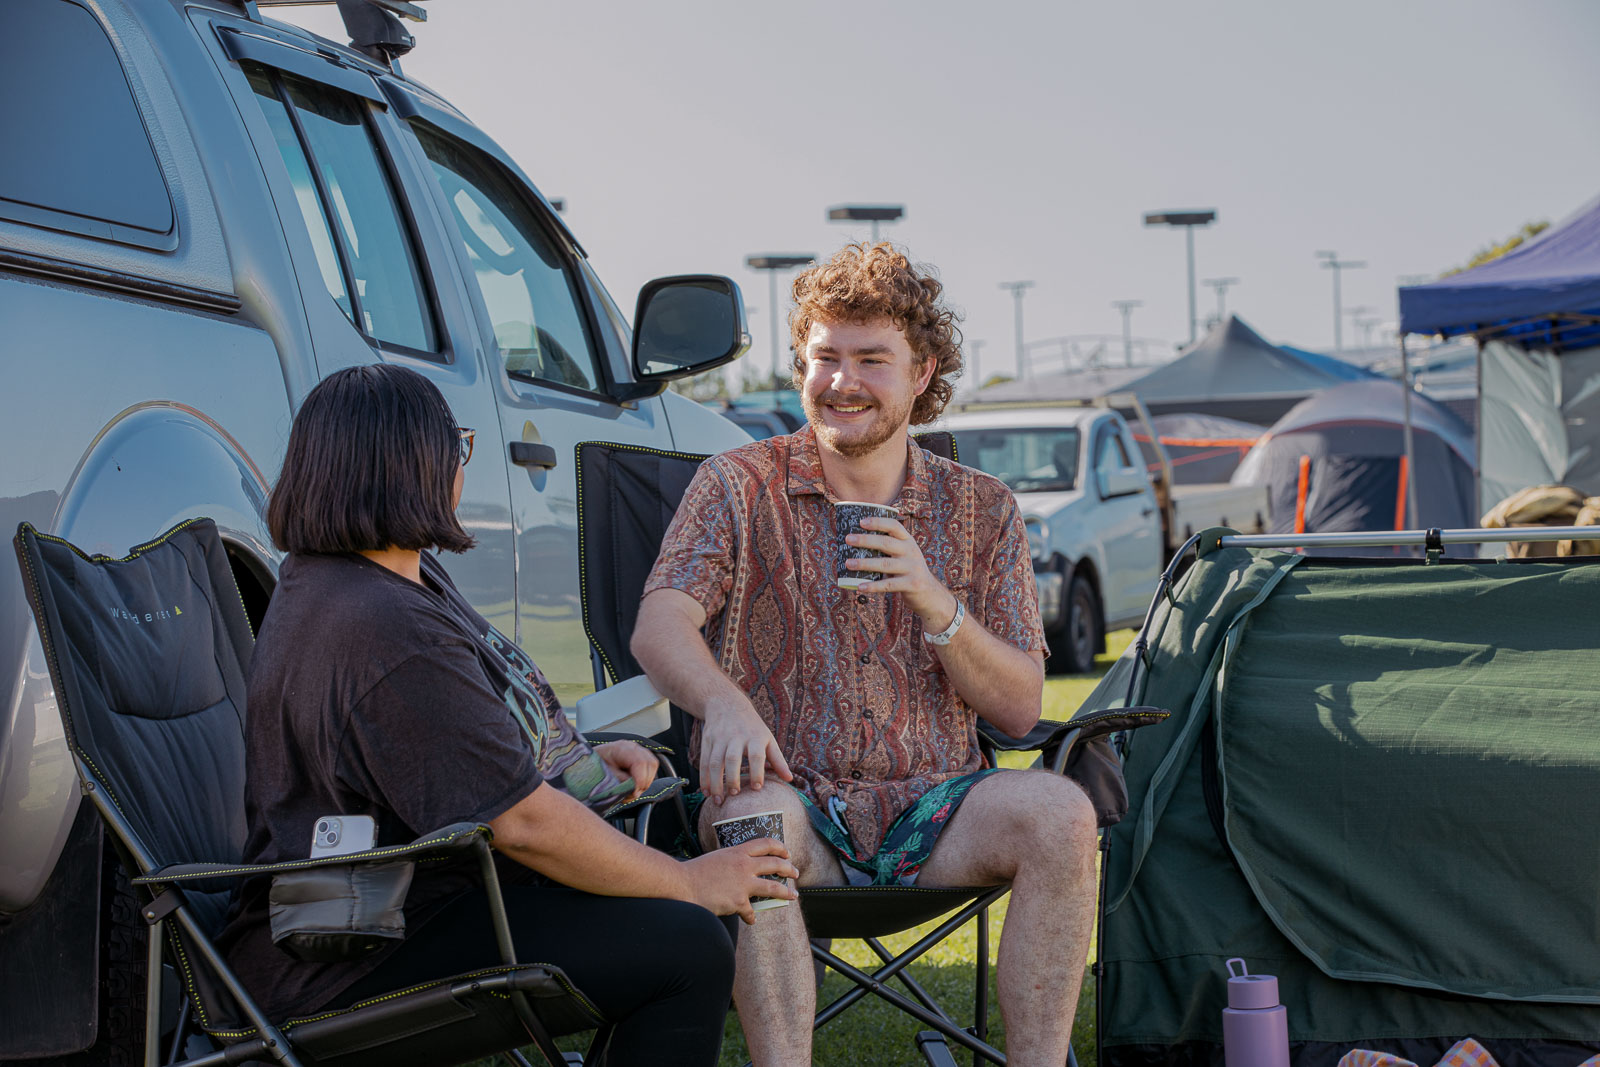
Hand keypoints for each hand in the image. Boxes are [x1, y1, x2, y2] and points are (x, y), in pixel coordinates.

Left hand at [596, 740, 657, 800]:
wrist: (589, 762)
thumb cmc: (594, 767)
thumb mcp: (604, 776)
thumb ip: (621, 781)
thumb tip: (634, 789)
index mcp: (621, 748)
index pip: (640, 762)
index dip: (640, 780)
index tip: (634, 792)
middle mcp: (632, 747)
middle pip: (650, 764)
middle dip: (644, 782)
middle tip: (632, 793)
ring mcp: (638, 750)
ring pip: (653, 766)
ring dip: (645, 782)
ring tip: (631, 790)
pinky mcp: (641, 756)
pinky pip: (651, 768)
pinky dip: (645, 779)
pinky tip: (633, 785)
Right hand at [683, 838, 798, 924]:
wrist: (683, 885)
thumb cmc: (695, 872)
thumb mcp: (717, 858)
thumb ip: (732, 862)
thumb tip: (742, 870)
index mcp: (738, 852)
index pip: (765, 844)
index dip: (779, 848)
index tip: (786, 853)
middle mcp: (744, 865)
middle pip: (775, 864)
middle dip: (788, 869)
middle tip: (795, 873)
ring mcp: (743, 884)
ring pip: (773, 887)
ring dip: (786, 892)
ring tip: (793, 895)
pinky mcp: (739, 901)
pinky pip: (751, 911)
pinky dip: (751, 917)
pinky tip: (751, 920)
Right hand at [699, 693, 792, 804]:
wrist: (727, 704)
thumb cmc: (752, 727)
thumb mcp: (768, 739)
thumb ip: (778, 760)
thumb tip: (790, 779)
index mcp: (755, 737)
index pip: (756, 755)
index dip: (757, 772)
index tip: (757, 788)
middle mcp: (736, 737)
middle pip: (732, 759)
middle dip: (732, 778)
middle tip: (735, 794)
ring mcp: (720, 739)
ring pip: (714, 762)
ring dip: (715, 782)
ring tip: (719, 800)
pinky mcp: (707, 741)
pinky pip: (704, 762)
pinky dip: (704, 778)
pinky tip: (707, 792)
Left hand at [846, 516, 957, 628]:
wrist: (929, 592)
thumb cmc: (907, 570)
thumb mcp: (903, 554)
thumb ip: (887, 548)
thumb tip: (855, 544)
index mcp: (908, 541)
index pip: (894, 526)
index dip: (878, 522)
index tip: (861, 522)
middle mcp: (911, 551)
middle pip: (886, 543)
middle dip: (865, 540)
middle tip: (848, 539)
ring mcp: (912, 568)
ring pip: (885, 564)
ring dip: (864, 564)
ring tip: (848, 563)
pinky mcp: (911, 584)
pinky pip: (888, 585)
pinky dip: (873, 586)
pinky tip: (859, 586)